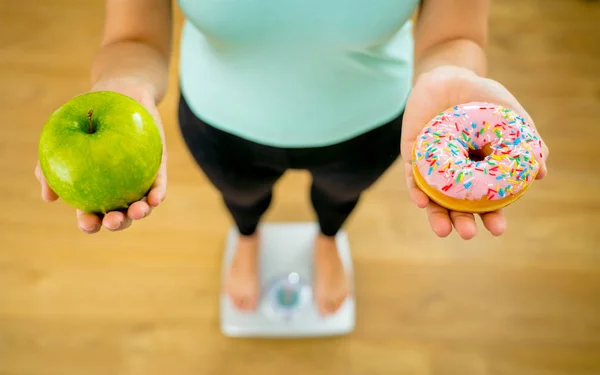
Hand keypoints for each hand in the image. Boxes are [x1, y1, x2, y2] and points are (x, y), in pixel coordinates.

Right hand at [34, 78, 167, 233]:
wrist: (120, 93)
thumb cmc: (87, 117)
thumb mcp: (64, 137)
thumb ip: (49, 166)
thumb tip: (48, 197)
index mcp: (94, 189)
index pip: (91, 213)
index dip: (90, 223)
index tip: (88, 222)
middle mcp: (118, 189)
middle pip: (118, 215)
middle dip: (117, 224)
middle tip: (113, 220)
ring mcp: (139, 181)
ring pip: (141, 205)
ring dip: (140, 213)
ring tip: (137, 211)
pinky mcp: (158, 170)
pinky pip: (159, 186)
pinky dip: (158, 195)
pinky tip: (156, 198)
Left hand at [400, 65, 548, 238]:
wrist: (450, 75)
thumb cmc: (483, 98)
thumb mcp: (510, 116)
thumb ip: (526, 140)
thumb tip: (542, 171)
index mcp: (480, 171)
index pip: (486, 201)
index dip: (492, 216)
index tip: (499, 229)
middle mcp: (456, 173)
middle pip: (458, 205)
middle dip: (463, 222)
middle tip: (469, 234)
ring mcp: (433, 166)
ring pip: (434, 197)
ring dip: (438, 215)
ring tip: (444, 230)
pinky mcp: (412, 155)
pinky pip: (413, 177)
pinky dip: (417, 190)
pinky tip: (422, 201)